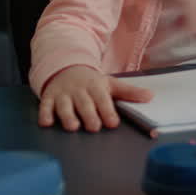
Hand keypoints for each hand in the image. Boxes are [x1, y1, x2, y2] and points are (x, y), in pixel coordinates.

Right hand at [38, 65, 152, 131]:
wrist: (66, 67)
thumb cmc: (92, 82)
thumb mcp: (111, 84)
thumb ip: (129, 93)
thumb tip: (151, 97)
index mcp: (96, 87)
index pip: (103, 100)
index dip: (108, 111)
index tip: (113, 122)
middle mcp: (79, 90)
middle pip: (84, 104)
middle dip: (89, 115)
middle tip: (94, 127)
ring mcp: (63, 94)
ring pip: (64, 106)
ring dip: (68, 116)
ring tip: (72, 127)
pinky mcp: (49, 97)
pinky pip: (45, 106)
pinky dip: (45, 114)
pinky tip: (46, 123)